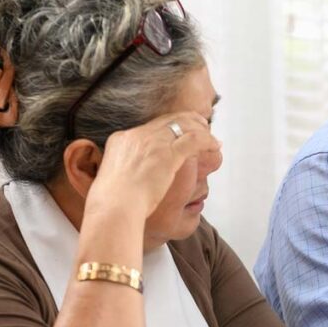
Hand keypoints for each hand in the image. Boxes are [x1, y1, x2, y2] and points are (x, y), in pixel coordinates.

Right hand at [86, 112, 219, 217]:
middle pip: (168, 120)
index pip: (150, 126)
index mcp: (121, 139)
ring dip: (200, 130)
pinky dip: (207, 141)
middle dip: (187, 122)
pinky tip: (215, 146)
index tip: (178, 132)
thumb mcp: (112, 177)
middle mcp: (137, 135)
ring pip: (184, 125)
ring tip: (212, 138)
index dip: (168, 127)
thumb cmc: (113, 202)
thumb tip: (133, 175)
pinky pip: (194, 140)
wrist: (115, 206)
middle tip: (201, 128)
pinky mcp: (168, 154)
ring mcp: (153, 142)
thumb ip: (125, 169)